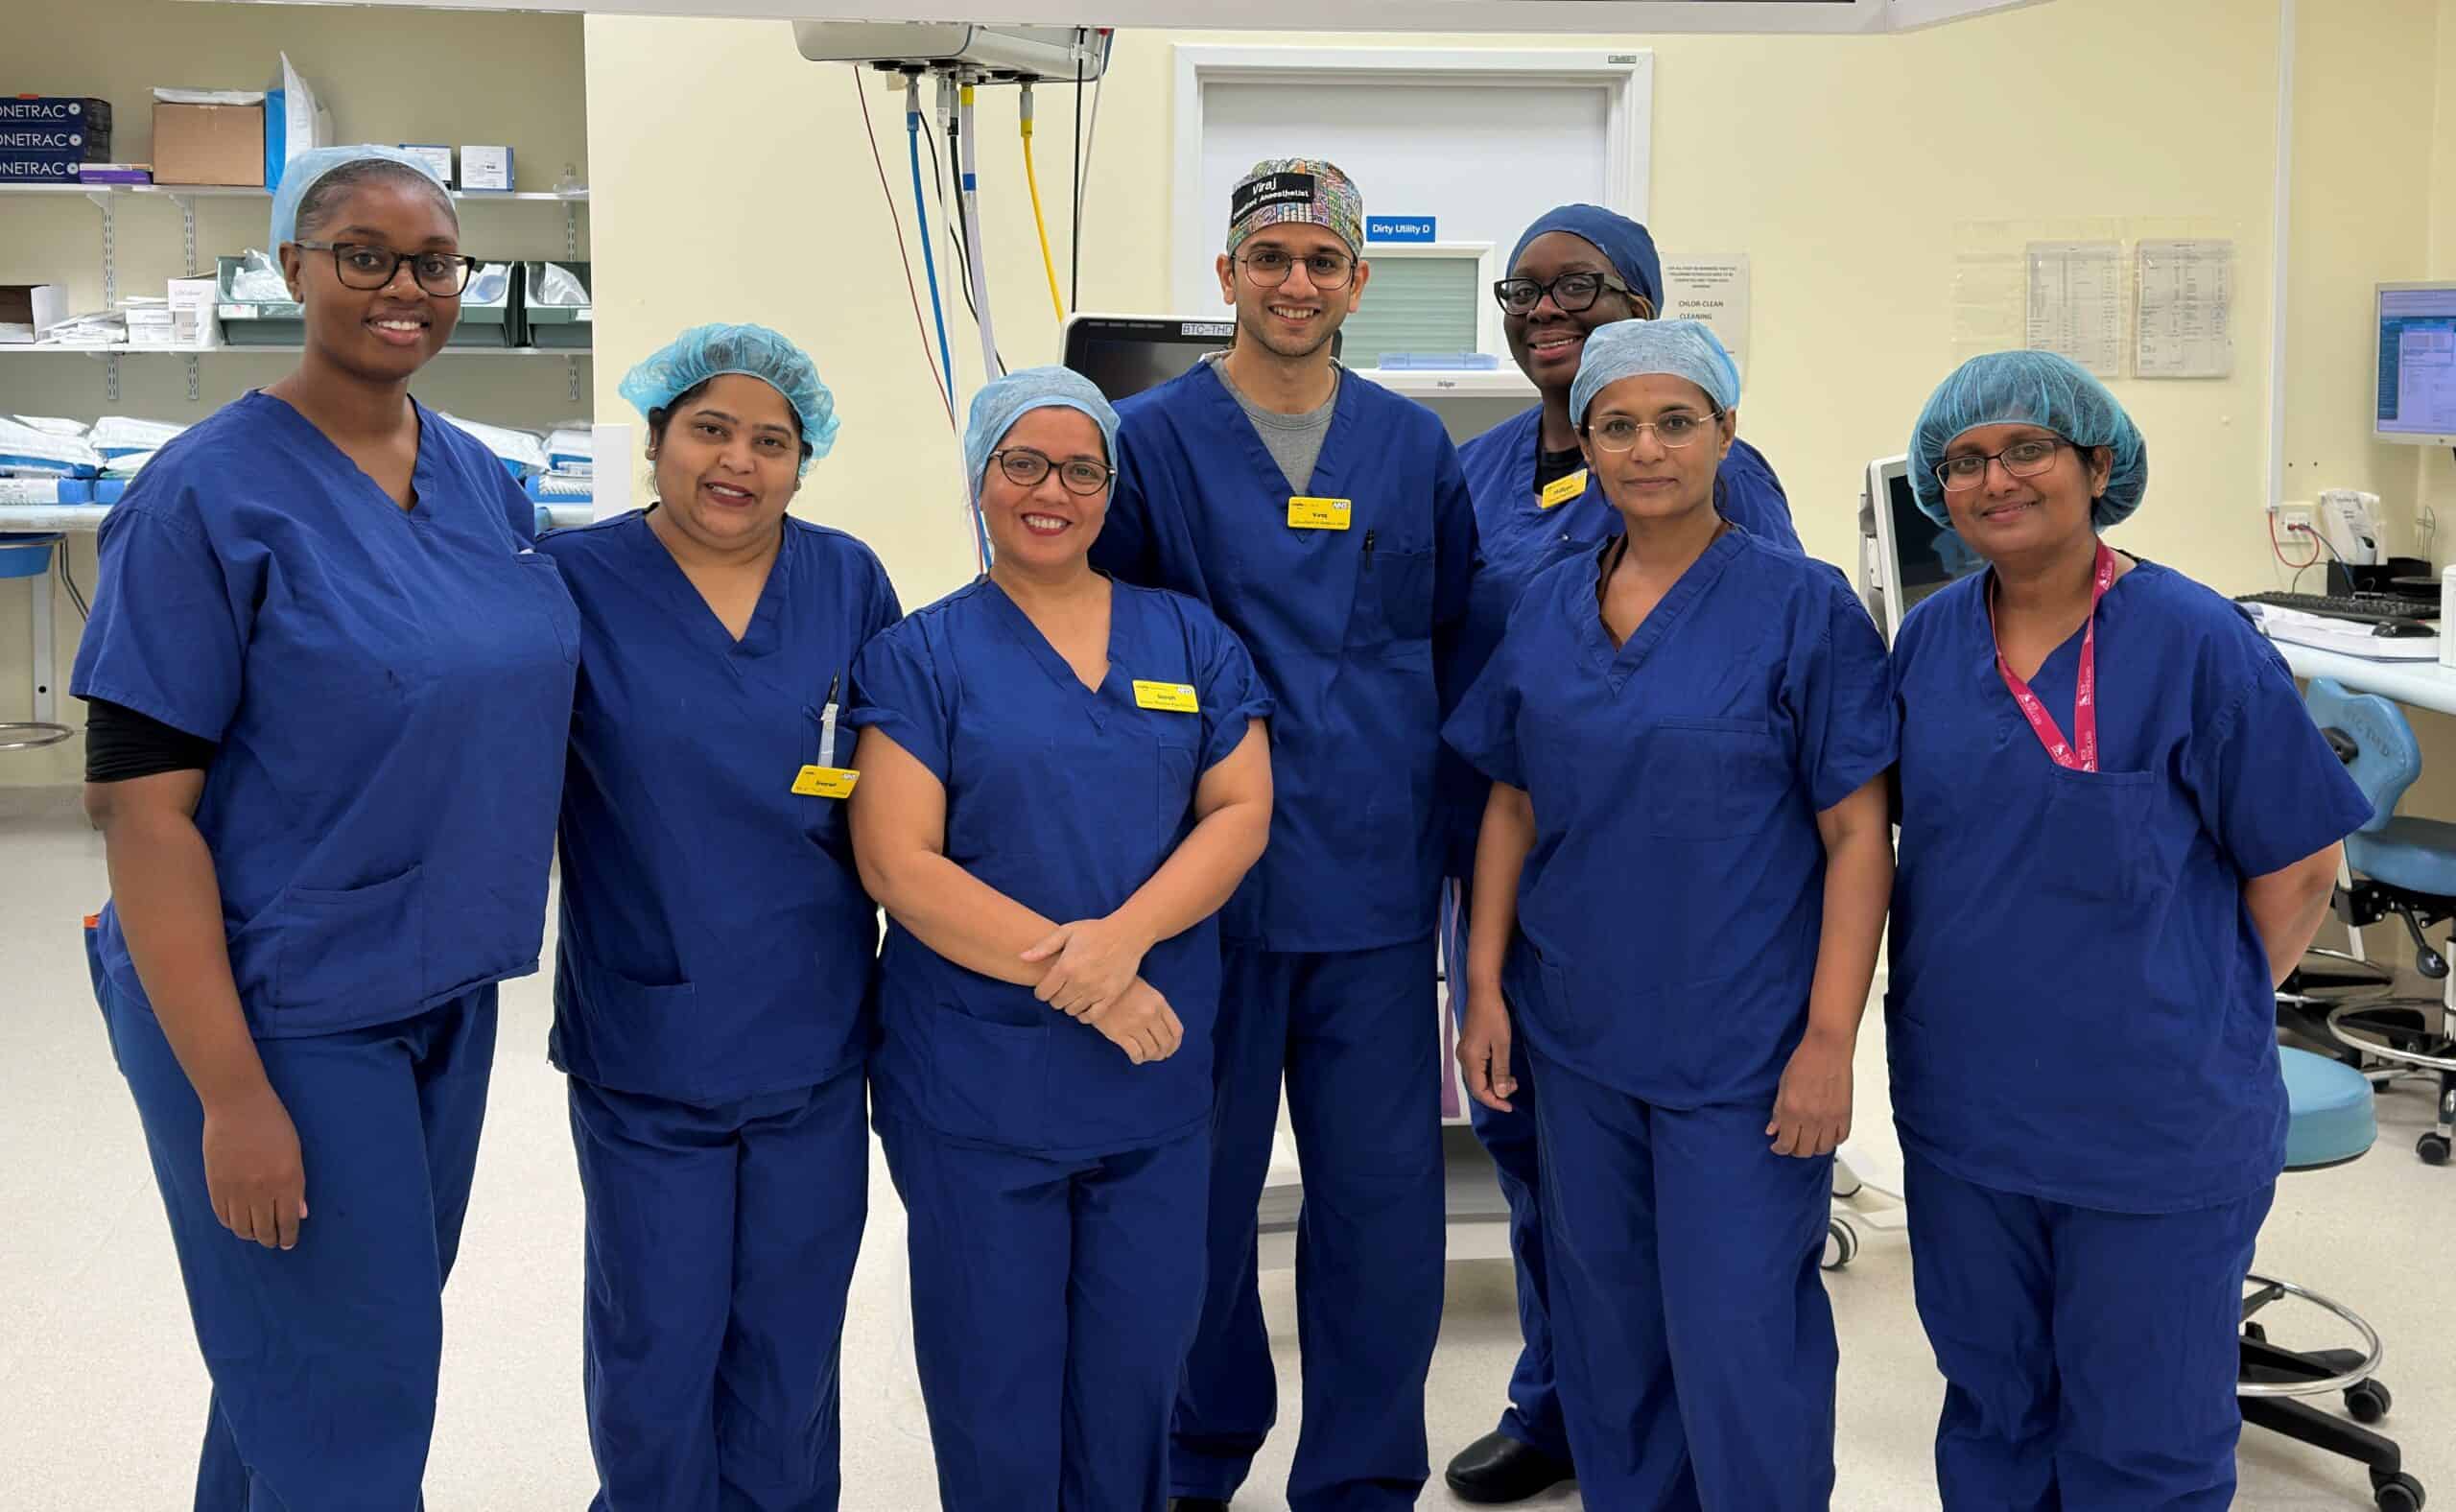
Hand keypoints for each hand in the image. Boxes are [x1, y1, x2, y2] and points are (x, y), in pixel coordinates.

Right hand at [201, 1084, 306, 1248]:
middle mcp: (261, 1189)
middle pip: (264, 1230)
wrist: (237, 1104)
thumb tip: (300, 1213)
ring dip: (250, 1235)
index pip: (288, 1221)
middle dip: (270, 1239)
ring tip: (256, 1233)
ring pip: (242, 1228)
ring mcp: (236, 1189)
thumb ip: (297, 1186)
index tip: (288, 1242)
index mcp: (286, 1180)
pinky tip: (237, 1222)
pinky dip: (231, 1223)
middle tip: (273, 1241)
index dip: (288, 1236)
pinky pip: (222, 1216)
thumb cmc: (272, 1123)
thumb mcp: (294, 1152)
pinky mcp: (216, 1185)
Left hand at [1023, 914, 1154, 1018]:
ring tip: (1073, 994)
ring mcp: (1095, 991)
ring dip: (1069, 1005)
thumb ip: (1043, 947)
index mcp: (1065, 967)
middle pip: (1056, 1003)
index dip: (1041, 991)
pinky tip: (1084, 1005)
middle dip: (1055, 997)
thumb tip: (1022, 957)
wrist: (1126, 935)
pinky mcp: (1110, 997)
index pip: (1043, 993)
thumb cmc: (1095, 931)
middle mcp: (1079, 982)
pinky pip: (1092, 1017)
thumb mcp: (1067, 932)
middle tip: (1061, 988)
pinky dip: (1085, 1015)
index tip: (1046, 986)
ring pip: (1072, 1011)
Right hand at [1082, 977, 1184, 1065]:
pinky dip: (1138, 1059)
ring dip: (1151, 1057)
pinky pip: (1136, 1053)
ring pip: (1152, 1050)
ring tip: (1147, 1057)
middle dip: (1164, 1053)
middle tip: (1160, 1055)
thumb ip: (1158, 1008)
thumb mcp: (1147, 991)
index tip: (1171, 1048)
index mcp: (1159, 1003)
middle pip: (1166, 1043)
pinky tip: (1136, 1058)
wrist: (1098, 986)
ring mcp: (1135, 1025)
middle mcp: (1150, 1015)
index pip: (1176, 1030)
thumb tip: (1166, 1029)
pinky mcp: (1120, 1034)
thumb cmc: (1124, 988)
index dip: (1175, 1043)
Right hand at [1457, 984, 1516, 1113]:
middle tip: (1514, 1090)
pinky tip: (1501, 1069)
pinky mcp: (1468, 1046)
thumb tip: (1502, 1093)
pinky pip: (1476, 1068)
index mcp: (1470, 1060)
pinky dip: (1489, 1073)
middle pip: (1476, 1086)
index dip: (1494, 1102)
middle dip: (1495, 1093)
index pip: (1479, 1091)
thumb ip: (1501, 1072)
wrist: (1483, 992)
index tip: (1509, 1107)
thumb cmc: (1492, 1014)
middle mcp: (1463, 1057)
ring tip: (1511, 1079)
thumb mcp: (1502, 1045)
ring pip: (1477, 1077)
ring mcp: (1464, 1051)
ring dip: (1493, 1083)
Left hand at [1767, 1030, 1852, 1157]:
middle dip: (1795, 1150)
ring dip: (1814, 1147)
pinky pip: (1841, 1138)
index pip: (1786, 1144)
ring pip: (1823, 1149)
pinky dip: (1832, 1140)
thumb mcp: (1783, 1086)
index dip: (1780, 1149)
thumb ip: (1778, 1111)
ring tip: (1808, 1139)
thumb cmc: (1805, 1061)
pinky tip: (1825, 1133)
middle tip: (1791, 1142)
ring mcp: (1831, 1118)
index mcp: (1794, 1111)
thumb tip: (1772, 1130)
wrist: (1828, 1048)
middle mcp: (1813, 1119)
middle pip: (1804, 1151)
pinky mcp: (1845, 1114)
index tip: (1777, 1146)